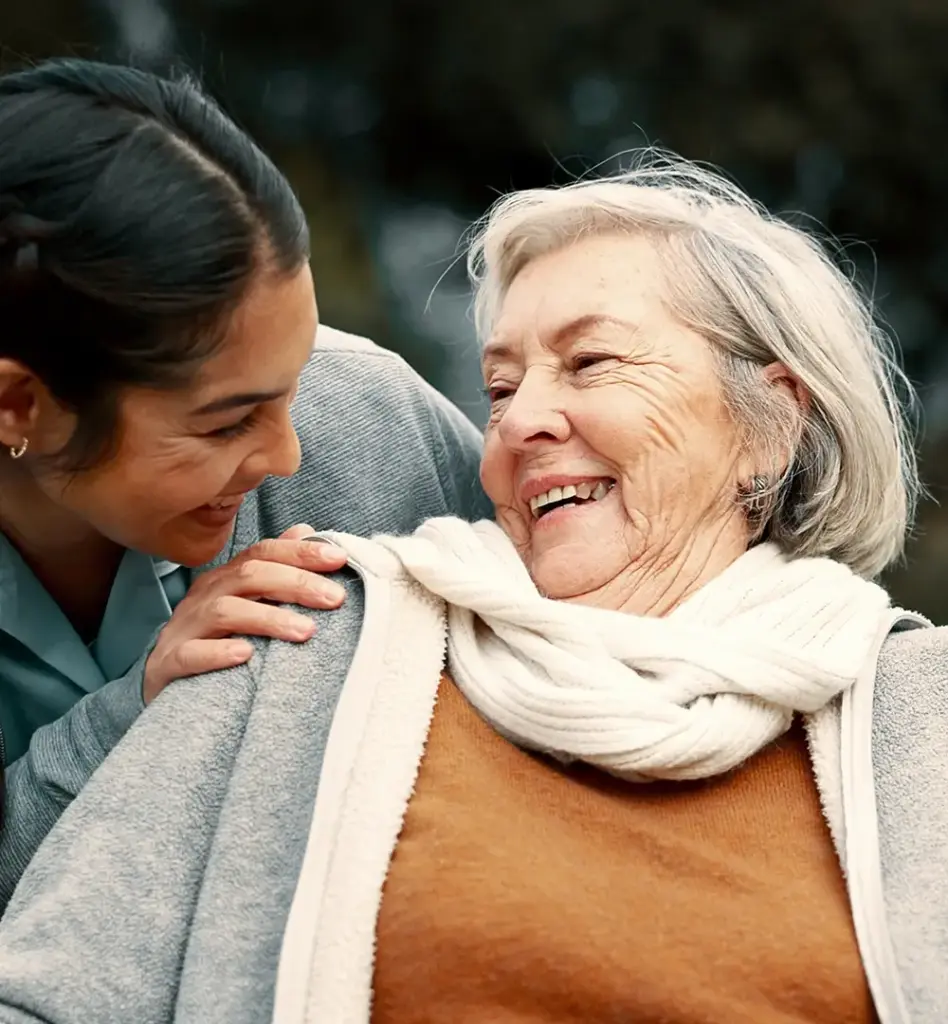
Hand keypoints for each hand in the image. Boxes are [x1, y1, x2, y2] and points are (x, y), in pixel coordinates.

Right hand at [143, 524, 347, 702]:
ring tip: (306, 631)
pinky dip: (218, 653)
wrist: (163, 680)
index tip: (340, 558)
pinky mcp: (169, 663)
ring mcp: (185, 627)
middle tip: (335, 598)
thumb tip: (306, 529)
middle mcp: (205, 596)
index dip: (301, 552)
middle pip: (250, 576)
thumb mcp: (246, 600)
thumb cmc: (215, 637)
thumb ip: (275, 566)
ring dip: (269, 619)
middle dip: (296, 582)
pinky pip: (190, 654)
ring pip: (225, 612)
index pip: (264, 553)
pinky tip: (245, 654)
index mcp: (226, 578)